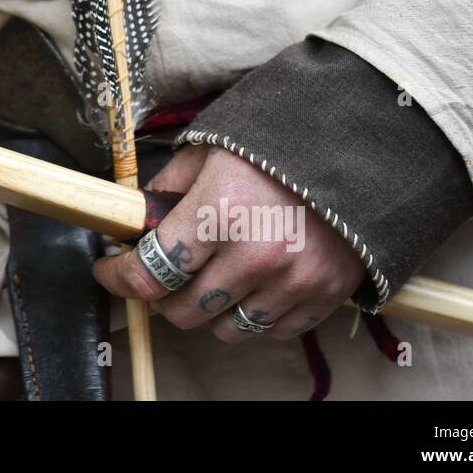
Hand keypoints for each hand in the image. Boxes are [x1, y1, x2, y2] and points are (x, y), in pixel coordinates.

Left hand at [94, 146, 366, 339]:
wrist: (362, 146)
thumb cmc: (279, 142)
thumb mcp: (211, 150)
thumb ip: (168, 187)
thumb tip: (133, 217)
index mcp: (218, 212)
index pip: (149, 271)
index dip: (118, 276)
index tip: (110, 270)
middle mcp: (254, 255)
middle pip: (182, 311)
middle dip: (161, 295)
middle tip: (160, 274)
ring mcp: (292, 281)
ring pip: (224, 330)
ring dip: (208, 310)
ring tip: (210, 278)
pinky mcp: (323, 296)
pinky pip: (270, 331)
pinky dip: (253, 315)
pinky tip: (251, 283)